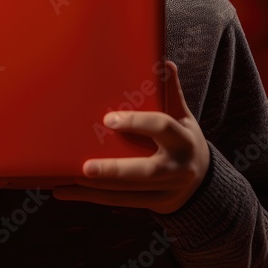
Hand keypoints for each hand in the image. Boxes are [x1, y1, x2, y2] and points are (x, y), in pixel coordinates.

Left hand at [52, 60, 209, 213]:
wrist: (203, 182)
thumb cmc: (183, 140)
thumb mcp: (183, 117)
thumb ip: (171, 93)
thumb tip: (165, 63)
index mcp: (183, 139)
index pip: (161, 127)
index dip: (136, 122)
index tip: (108, 119)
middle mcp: (177, 167)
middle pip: (145, 171)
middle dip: (114, 171)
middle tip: (85, 168)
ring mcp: (166, 190)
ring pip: (128, 192)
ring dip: (95, 188)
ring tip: (65, 181)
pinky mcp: (154, 204)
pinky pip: (120, 202)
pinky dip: (92, 198)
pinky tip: (66, 192)